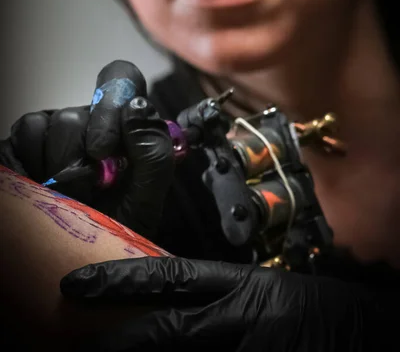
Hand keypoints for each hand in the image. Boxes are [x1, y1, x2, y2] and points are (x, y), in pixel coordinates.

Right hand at [0, 60, 174, 238]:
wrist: (83, 259)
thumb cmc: (119, 227)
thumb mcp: (148, 197)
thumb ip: (154, 152)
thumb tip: (137, 107)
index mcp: (123, 123)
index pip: (121, 78)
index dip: (112, 101)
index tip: (105, 148)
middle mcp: (87, 120)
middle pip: (77, 114)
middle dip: (83, 158)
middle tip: (90, 189)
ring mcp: (53, 130)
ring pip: (49, 124)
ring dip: (60, 167)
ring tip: (71, 195)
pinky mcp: (24, 144)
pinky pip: (25, 135)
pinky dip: (34, 167)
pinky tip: (46, 189)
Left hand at [60, 256, 390, 351]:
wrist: (369, 334)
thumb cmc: (317, 313)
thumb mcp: (265, 296)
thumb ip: (218, 304)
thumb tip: (167, 313)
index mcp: (241, 287)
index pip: (170, 277)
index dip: (121, 281)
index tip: (76, 286)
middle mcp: (241, 318)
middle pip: (166, 329)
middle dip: (116, 343)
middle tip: (73, 345)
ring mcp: (251, 350)